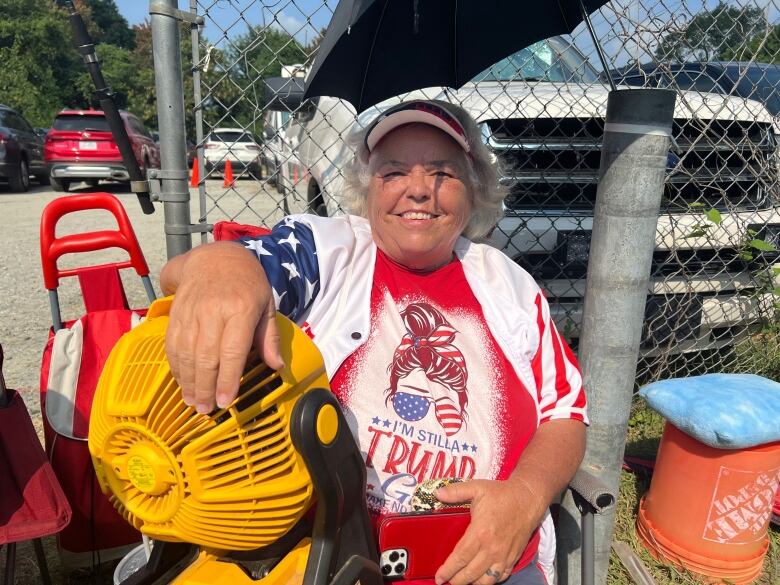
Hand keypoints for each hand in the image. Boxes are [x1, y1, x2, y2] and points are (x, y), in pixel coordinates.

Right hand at [162, 242, 283, 413]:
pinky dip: (175, 366)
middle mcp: (213, 310)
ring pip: (186, 353)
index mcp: (241, 309)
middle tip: (205, 409)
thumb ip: (269, 337)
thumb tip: (277, 366)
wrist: (216, 256)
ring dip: (187, 381)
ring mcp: (191, 311)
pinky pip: (172, 344)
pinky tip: (181, 381)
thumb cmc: (247, 283)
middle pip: (206, 357)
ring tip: (192, 401)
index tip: (225, 401)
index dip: (227, 379)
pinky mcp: (176, 312)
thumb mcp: (267, 305)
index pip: (232, 351)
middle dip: (205, 387)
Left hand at [433, 479, 540, 584]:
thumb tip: (437, 493)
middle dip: (456, 580)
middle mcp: (492, 548)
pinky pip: (500, 576)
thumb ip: (455, 492)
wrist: (528, 499)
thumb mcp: (476, 488)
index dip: (448, 570)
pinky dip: (490, 581)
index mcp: (480, 532)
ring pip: (485, 579)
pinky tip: (482, 579)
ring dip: (472, 583)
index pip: (460, 557)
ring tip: (462, 582)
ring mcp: (503, 555)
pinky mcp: (513, 557)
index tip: (439, 577)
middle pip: (470, 573)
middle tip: (446, 582)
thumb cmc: (502, 494)